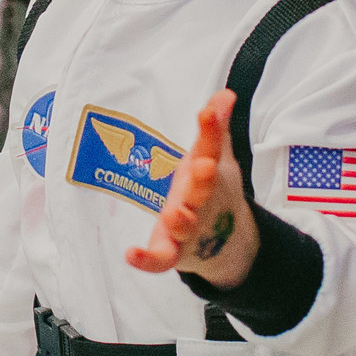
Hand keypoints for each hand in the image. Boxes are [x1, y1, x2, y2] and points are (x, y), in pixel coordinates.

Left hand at [125, 89, 259, 286]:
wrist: (224, 240)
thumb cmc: (212, 190)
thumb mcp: (215, 157)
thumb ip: (215, 128)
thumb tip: (225, 94)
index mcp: (210, 174)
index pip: (212, 149)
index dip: (212, 131)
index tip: (208, 113)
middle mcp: (201, 202)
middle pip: (203, 192)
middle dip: (203, 181)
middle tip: (202, 166)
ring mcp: (188, 229)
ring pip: (185, 227)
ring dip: (181, 221)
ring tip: (175, 213)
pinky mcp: (172, 252)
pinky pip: (160, 260)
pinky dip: (147, 260)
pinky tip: (130, 254)